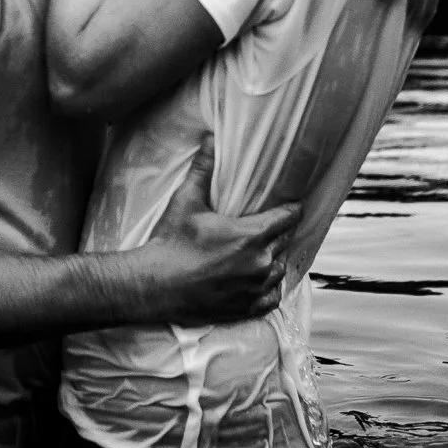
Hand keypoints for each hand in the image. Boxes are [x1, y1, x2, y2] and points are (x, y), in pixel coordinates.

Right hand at [132, 138, 301, 324]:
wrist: (153, 285)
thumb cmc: (170, 243)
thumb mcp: (187, 201)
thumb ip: (204, 169)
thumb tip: (210, 139)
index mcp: (251, 236)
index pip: (288, 218)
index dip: (292, 209)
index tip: (294, 204)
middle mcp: (259, 263)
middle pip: (284, 242)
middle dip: (280, 233)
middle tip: (273, 226)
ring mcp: (254, 288)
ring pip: (279, 270)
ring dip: (275, 260)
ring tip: (265, 252)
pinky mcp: (246, 308)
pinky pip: (272, 298)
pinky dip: (269, 289)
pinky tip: (260, 281)